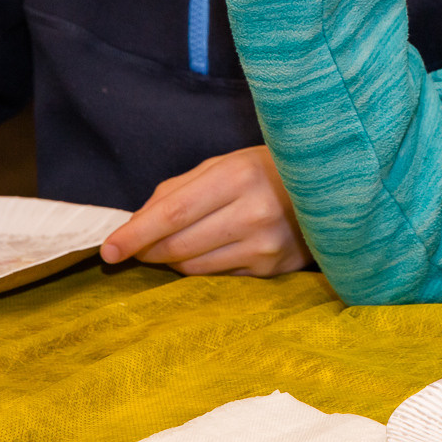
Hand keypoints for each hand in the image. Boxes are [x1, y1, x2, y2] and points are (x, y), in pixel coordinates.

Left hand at [100, 145, 310, 276]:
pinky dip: (203, 268)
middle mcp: (255, 213)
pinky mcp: (274, 268)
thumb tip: (135, 224)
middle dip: (148, 251)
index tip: (108, 251)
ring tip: (177, 246)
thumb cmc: (269, 170)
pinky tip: (212, 251)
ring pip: (194, 268)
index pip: (173, 214)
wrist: (333, 187)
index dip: (135, 234)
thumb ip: (177, 190)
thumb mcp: (225, 164)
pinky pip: (219, 277)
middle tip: (137, 249)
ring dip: (173, 262)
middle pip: (179, 246)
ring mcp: (266, 245)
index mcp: (238, 176)